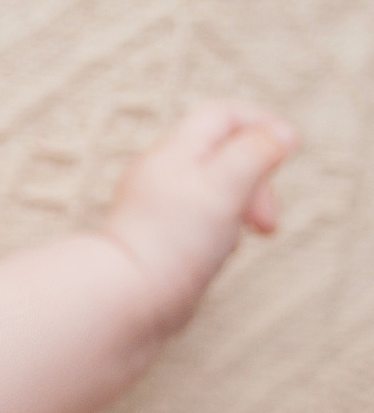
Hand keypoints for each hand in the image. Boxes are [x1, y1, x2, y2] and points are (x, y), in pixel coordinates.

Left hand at [102, 101, 294, 337]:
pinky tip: (217, 253)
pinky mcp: (161, 236)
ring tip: (241, 237)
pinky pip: (204, 220)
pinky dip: (223, 230)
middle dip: (258, 180)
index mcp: (175, 151)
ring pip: (219, 189)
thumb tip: (281, 134)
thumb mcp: (225, 187)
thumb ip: (254, 154)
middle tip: (266, 221)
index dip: (262, 124)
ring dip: (243, 208)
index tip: (287, 152)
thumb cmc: (173, 242)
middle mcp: (162, 172)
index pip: (223, 114)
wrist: (126, 298)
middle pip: (226, 153)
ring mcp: (159, 204)